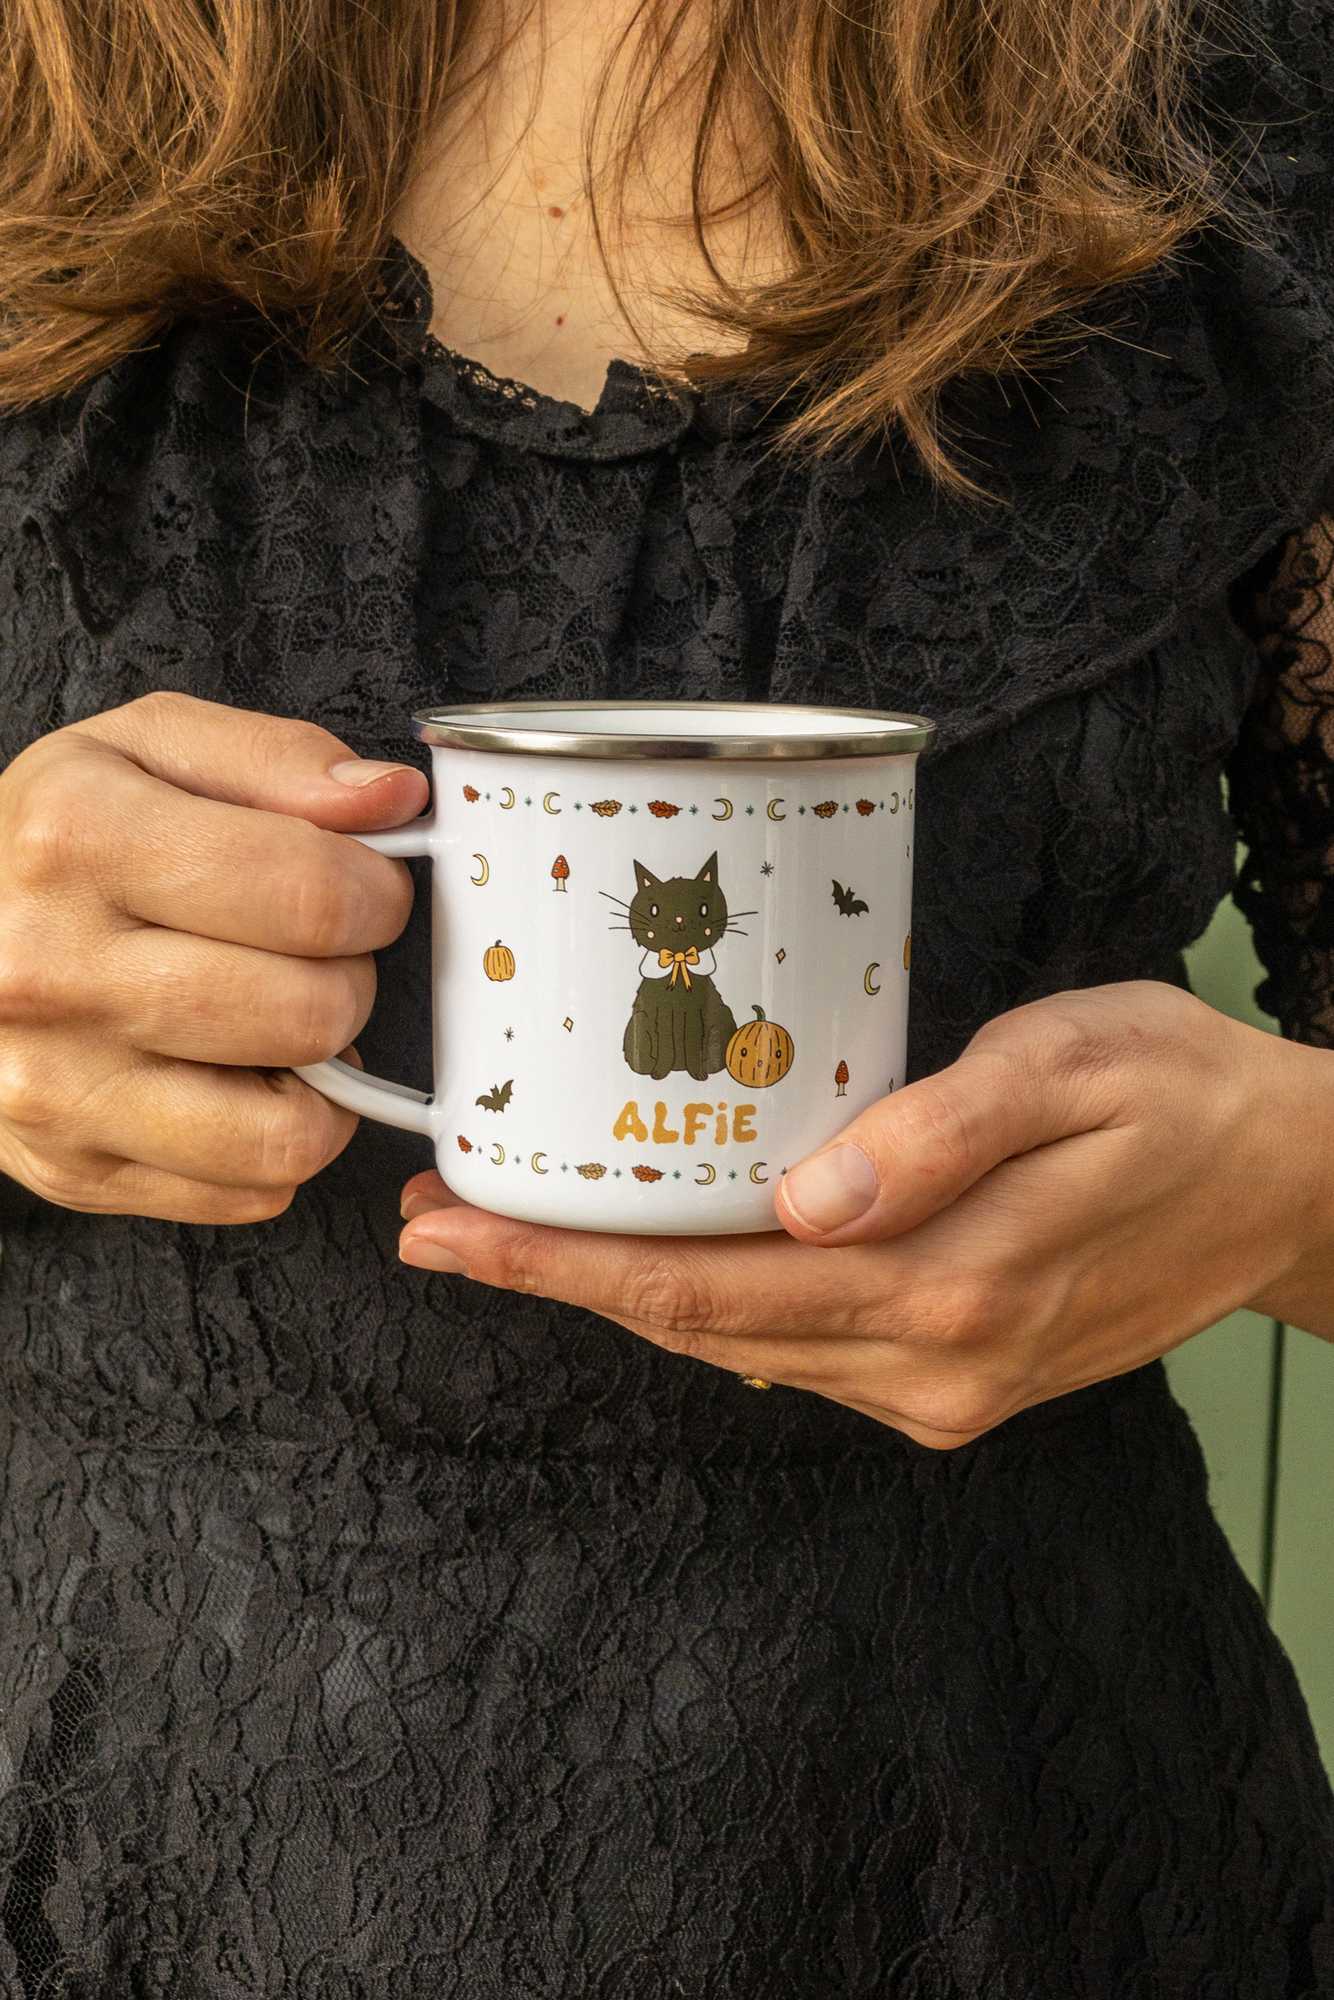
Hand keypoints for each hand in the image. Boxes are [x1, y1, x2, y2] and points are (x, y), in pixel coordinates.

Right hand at [0, 690, 427, 1221]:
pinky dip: (276, 1140)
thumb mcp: (146, 749)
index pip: (311, 895)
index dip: (375, 894)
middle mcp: (52, 970)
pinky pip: (251, 1190)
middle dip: (349, 977)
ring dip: (322, 1074)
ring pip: (291, 1130)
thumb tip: (392, 800)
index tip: (364, 888)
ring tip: (280, 1020)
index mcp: (79, 839)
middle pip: (312, 1011)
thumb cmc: (52, 844)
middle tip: (313, 954)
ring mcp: (57, 1085)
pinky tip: (238, 1078)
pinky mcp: (74, 1168)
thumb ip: (278, 762)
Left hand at [397, 980, 1322, 1449]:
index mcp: (948, 1286)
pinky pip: (797, 1355)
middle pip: (698, 1330)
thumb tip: (804, 1205)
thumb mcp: (1073, 1065)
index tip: (448, 1230)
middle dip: (555, 1281)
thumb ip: (940, 1134)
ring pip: (738, 1352)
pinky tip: (653, 1253)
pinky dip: (707, 1308)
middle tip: (431, 1222)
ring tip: (508, 1230)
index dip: (564, 1265)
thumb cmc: (1178, 1090)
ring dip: (618, 1295)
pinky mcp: (957, 1382)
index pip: (707, 1289)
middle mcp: (931, 1364)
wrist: (1290, 1185)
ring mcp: (944, 1388)